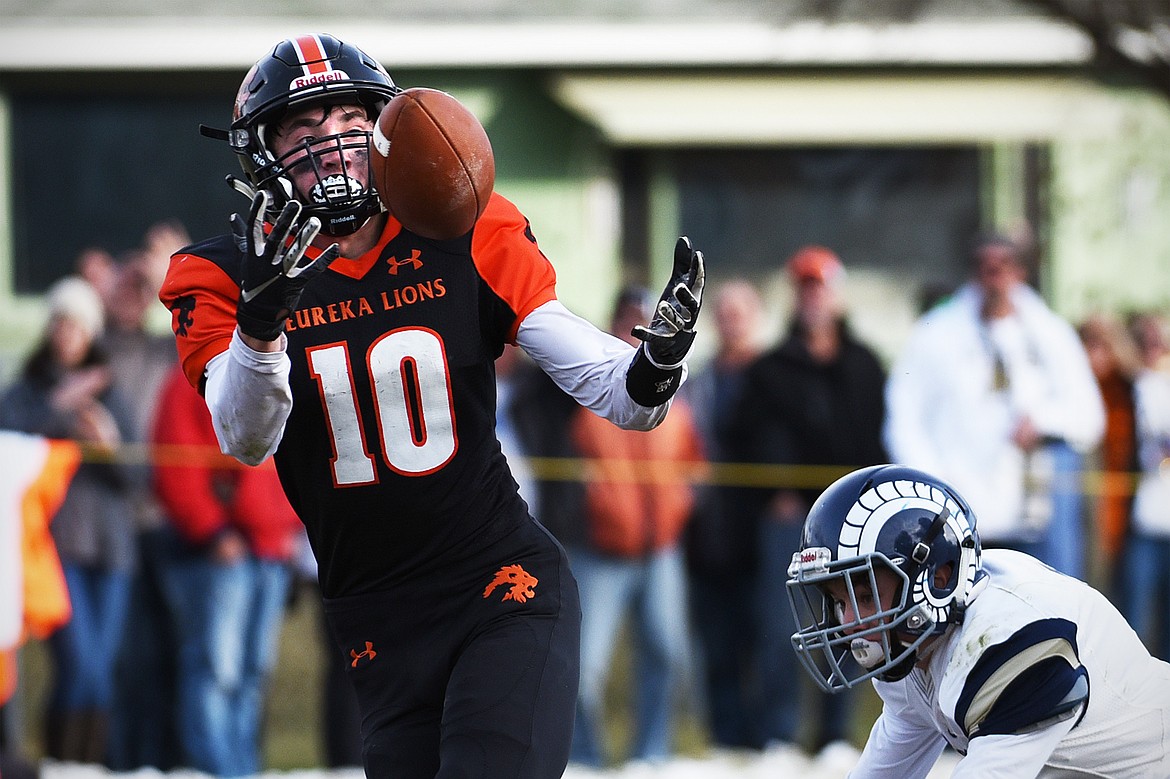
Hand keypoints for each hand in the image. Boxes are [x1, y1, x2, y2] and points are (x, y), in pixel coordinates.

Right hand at [232, 190, 338, 341]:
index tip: (263, 194)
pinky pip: (313, 270)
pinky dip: (324, 259)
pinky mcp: (296, 282)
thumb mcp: (246, 257)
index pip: (254, 228)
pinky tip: (335, 248)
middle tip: (295, 204)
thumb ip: (242, 236)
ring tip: (315, 220)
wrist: (258, 311)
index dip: (257, 211)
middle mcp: (267, 261)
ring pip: (294, 252)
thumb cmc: (254, 281)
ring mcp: (281, 273)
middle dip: (285, 220)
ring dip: (305, 237)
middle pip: (277, 237)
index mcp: (254, 253)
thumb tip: (233, 217)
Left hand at [632, 236, 704, 367]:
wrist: (672, 344)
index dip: (699, 271)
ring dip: (669, 314)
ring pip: (675, 323)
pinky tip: (635, 329)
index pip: (698, 285)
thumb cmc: (678, 309)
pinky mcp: (662, 341)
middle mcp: (687, 316)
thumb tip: (685, 240)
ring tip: (662, 305)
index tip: (698, 255)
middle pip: (692, 307)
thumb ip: (682, 265)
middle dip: (686, 297)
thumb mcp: (678, 286)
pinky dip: (645, 334)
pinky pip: (654, 339)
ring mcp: (676, 330)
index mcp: (692, 300)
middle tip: (679, 286)